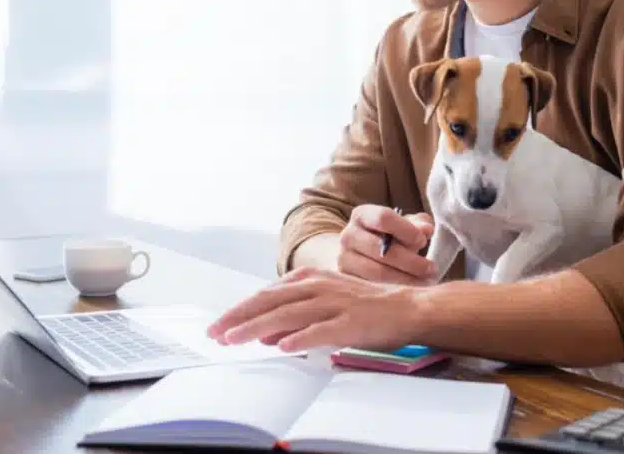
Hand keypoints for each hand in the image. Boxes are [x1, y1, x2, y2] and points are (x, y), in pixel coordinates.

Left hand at [207, 267, 422, 352]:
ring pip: (289, 314)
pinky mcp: (351, 321)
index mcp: (311, 278)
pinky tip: (283, 345)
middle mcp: (319, 286)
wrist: (408, 307)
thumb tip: (265, 334)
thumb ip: (296, 315)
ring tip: (236, 339)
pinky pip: (322, 329)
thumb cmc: (367, 307)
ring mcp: (335, 303)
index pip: (267, 294)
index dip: (240, 310)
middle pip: (271, 301)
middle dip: (239, 318)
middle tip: (215, 333)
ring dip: (259, 327)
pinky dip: (301, 337)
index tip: (219, 325)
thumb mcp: (326, 303)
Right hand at [337, 205, 436, 284]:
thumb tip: (427, 229)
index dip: (406, 230)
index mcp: (362, 215)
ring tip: (426, 282)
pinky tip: (412, 291)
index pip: (383, 218)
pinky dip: (395, 290)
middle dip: (411, 261)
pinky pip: (373, 288)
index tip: (423, 242)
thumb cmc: (386, 236)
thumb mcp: (401, 226)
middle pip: (382, 250)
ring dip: (406, 279)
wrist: (357, 254)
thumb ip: (416, 225)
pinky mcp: (347, 281)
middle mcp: (348, 235)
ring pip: (378, 272)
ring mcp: (344, 260)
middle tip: (432, 269)